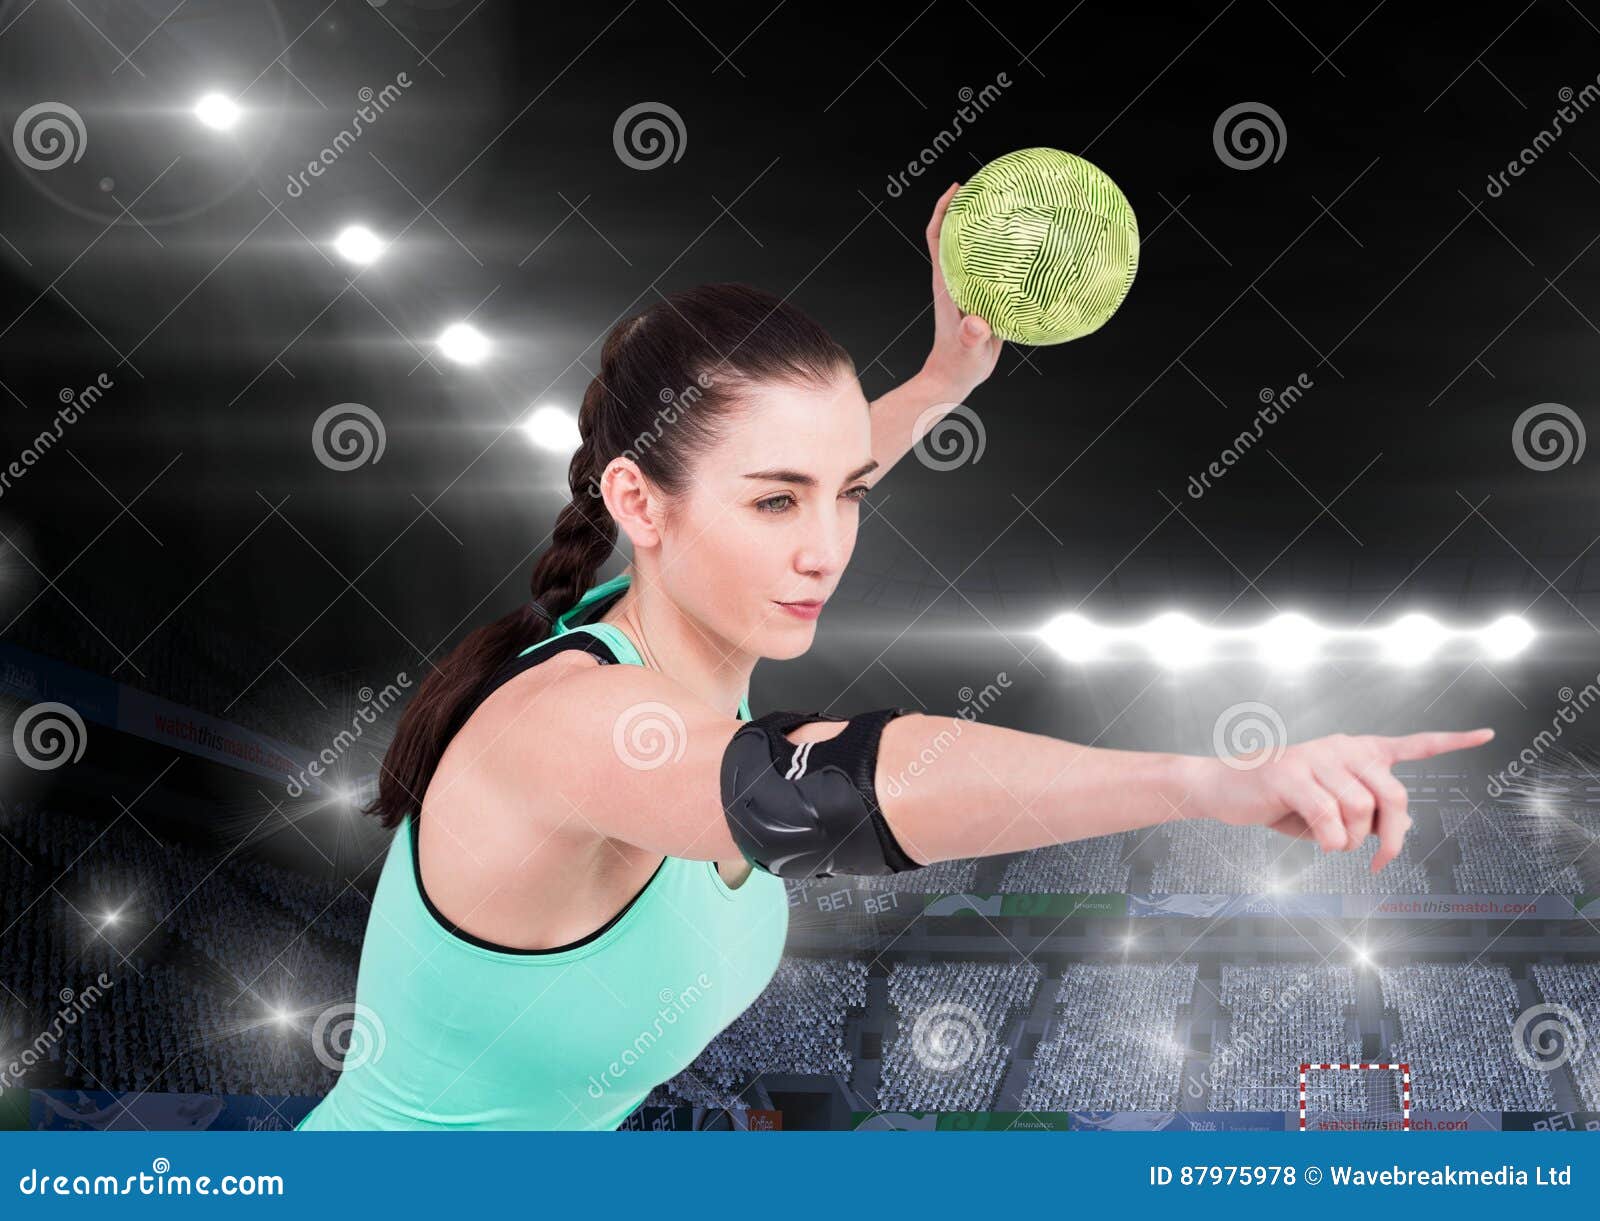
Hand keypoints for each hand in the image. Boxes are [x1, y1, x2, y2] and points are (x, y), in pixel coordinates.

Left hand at [919, 181, 1002, 401]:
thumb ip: (971, 336)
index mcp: (947, 282)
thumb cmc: (958, 363)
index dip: (944, 209)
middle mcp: (957, 279)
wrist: (957, 377)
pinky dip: (1013, 257)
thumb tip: (977, 324)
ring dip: (993, 230)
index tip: (958, 187)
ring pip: (979, 250)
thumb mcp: (966, 350)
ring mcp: (971, 287)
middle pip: (959, 234)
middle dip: (971, 208)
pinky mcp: (986, 299)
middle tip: (994, 186)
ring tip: (1019, 209)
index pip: (938, 236)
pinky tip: (1035, 252)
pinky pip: (999, 270)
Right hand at [1185, 728, 1494, 872]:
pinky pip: (1327, 816)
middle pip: (1393, 794)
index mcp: (1355, 752)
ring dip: (1348, 841)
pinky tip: (1317, 841)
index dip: (1451, 743)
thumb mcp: (1331, 810)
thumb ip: (1367, 814)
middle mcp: (1341, 749)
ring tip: (1329, 842)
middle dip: (1392, 837)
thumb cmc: (1281, 802)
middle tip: (1379, 862)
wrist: (1224, 789)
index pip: (1411, 745)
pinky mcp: (1289, 774)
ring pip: (1360, 810)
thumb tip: (1399, 829)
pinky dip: (1328, 839)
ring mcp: (1315, 758)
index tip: (1487, 735)